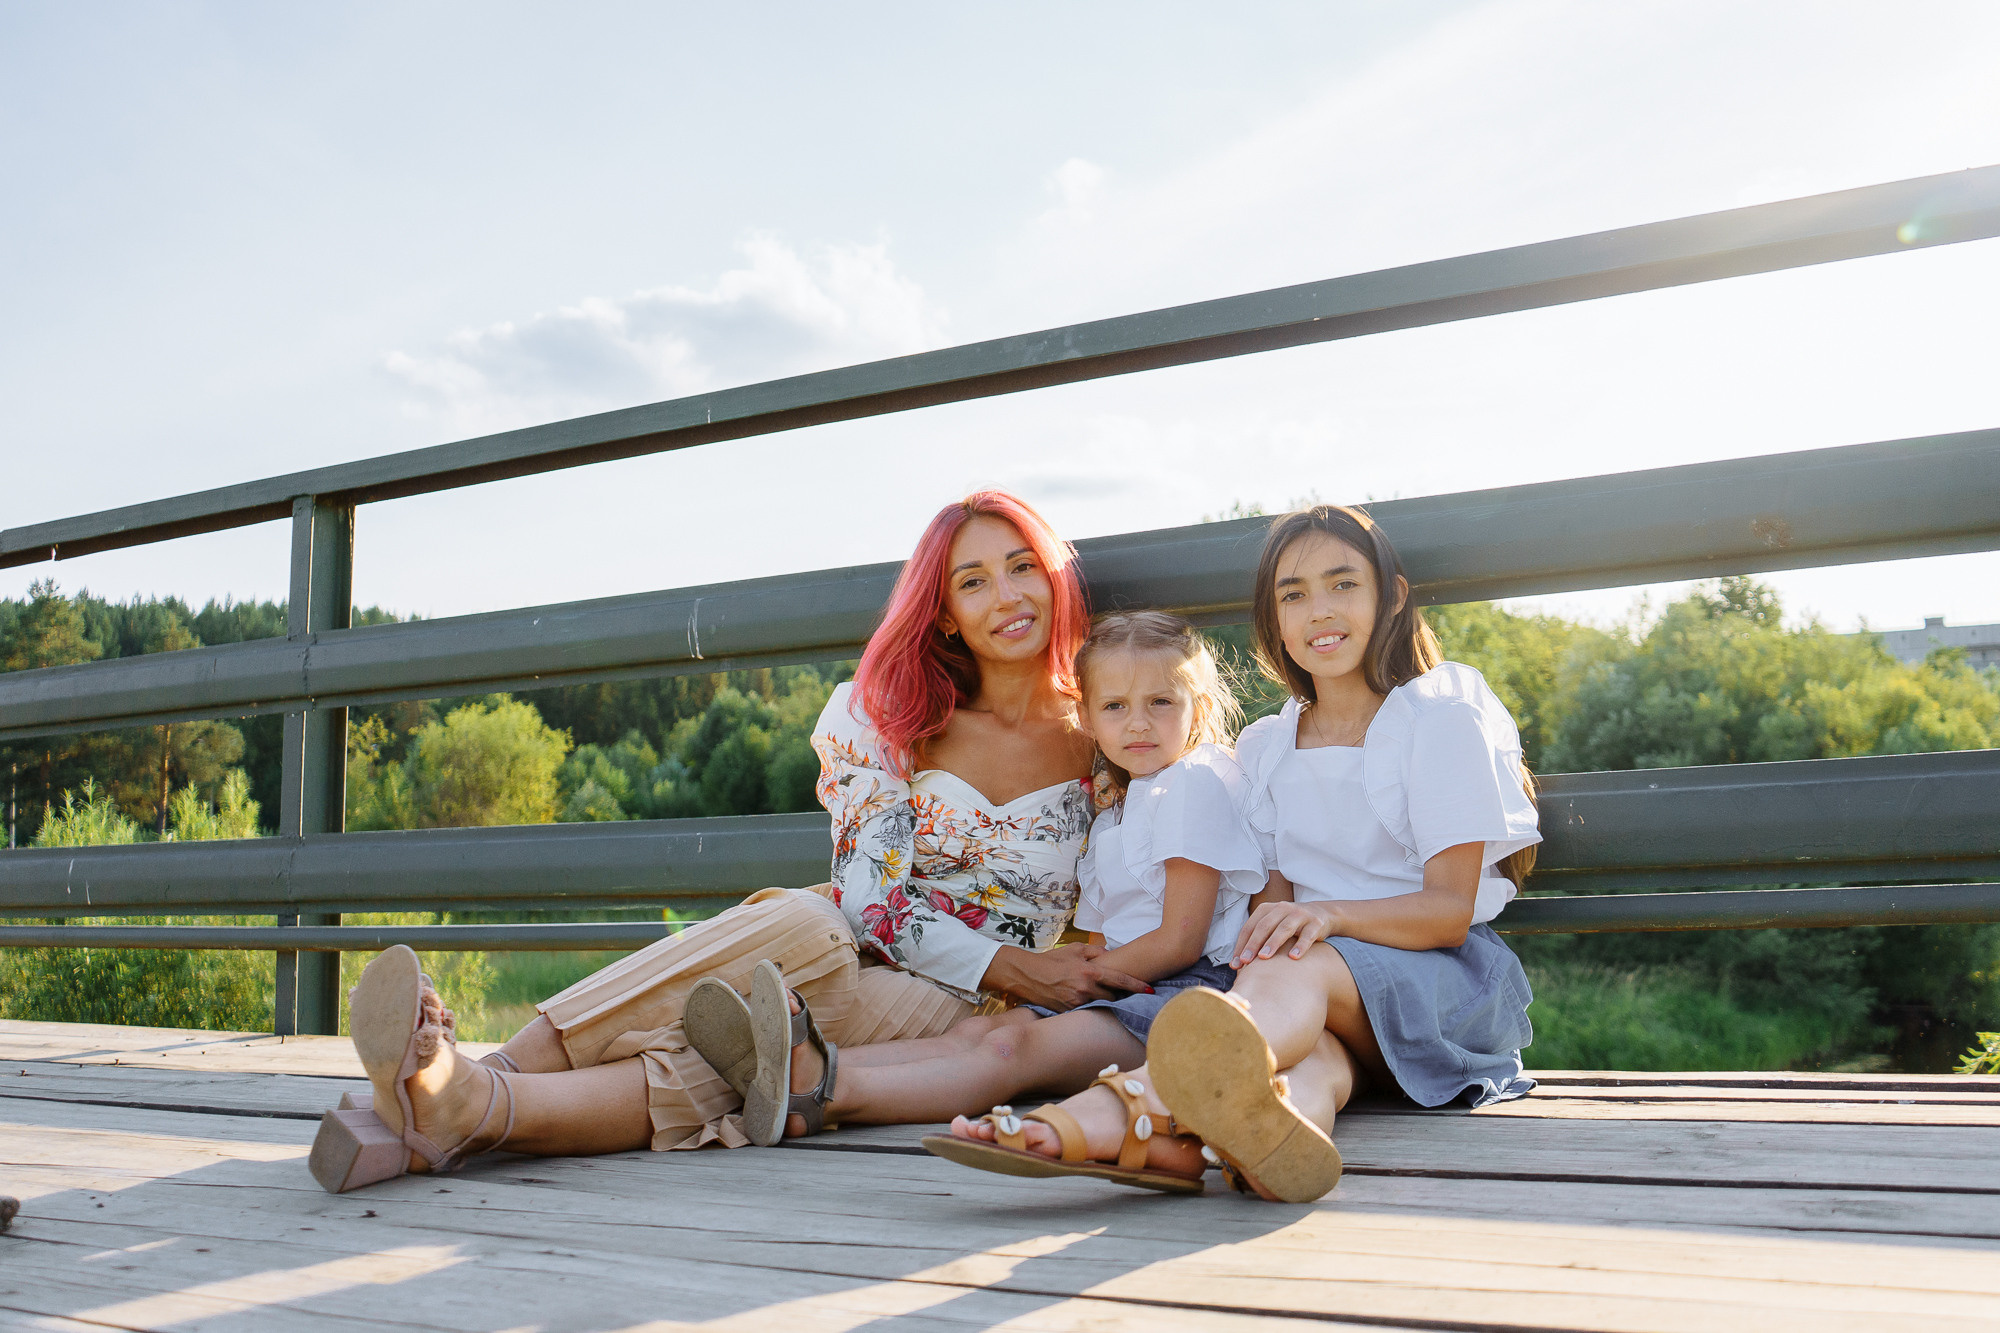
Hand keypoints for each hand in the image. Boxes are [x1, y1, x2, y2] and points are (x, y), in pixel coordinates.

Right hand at [983, 944, 1153, 1010]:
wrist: (1026, 975)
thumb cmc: (1051, 960)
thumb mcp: (1075, 950)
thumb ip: (1096, 952)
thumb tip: (1111, 956)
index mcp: (1089, 972)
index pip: (1120, 980)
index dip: (1137, 986)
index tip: (1150, 990)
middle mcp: (1085, 989)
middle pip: (1113, 997)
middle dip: (1119, 995)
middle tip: (1124, 992)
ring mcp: (1077, 1003)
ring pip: (1100, 1005)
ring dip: (1104, 1000)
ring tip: (1105, 996)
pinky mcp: (1068, 1012)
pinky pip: (1086, 1010)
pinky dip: (1090, 1005)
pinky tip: (1087, 1001)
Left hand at [1233, 901, 1338, 966]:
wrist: (1321, 914)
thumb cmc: (1289, 925)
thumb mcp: (1273, 926)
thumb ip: (1257, 940)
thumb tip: (1237, 963)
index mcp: (1267, 909)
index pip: (1250, 927)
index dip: (1242, 944)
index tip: (1236, 963)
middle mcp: (1282, 908)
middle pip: (1265, 926)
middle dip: (1253, 944)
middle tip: (1245, 961)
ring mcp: (1300, 915)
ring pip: (1284, 928)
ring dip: (1273, 943)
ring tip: (1264, 957)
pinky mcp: (1316, 923)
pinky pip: (1307, 935)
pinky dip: (1300, 946)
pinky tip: (1293, 957)